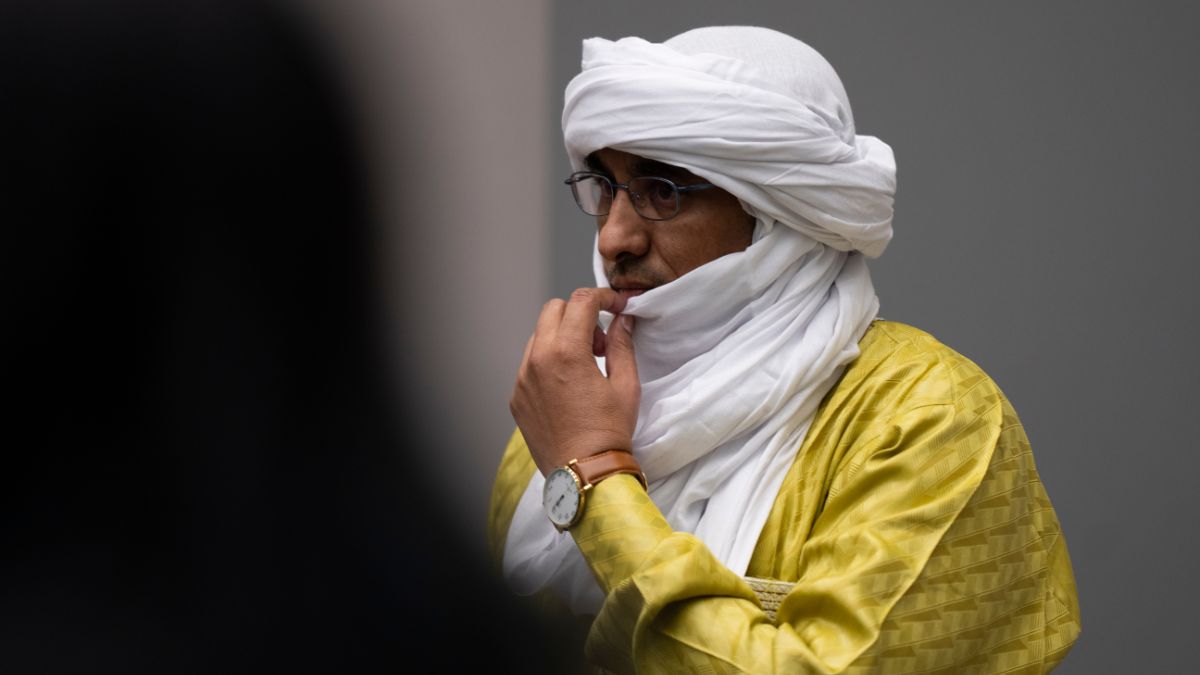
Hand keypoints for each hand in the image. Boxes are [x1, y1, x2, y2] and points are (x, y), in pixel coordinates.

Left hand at [509, 288, 639, 475]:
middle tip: (601, 341)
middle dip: (579, 314)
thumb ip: (622, 344)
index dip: (603, 298)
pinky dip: (549, 361)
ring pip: (539, 335)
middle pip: (553, 309)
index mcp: (566, 353)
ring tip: (585, 365)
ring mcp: (522, 379)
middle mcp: (537, 360)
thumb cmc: (609, 433)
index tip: (617, 307)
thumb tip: (623, 320)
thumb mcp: (626, 385)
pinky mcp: (516, 397)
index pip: (581, 301)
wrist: (585, 475)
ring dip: (562, 336)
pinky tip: (568, 386)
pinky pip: (529, 364)